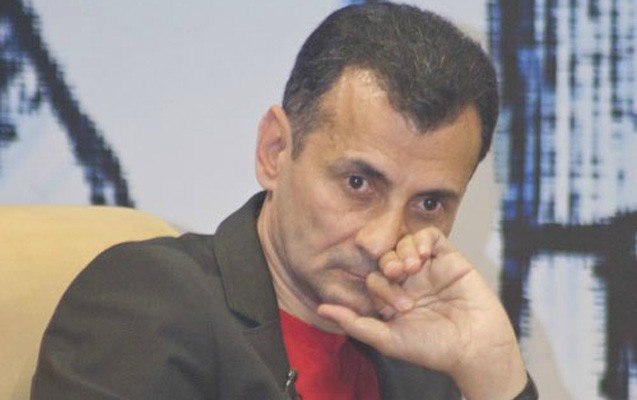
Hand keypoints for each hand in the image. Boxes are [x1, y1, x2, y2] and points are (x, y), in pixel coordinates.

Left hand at [318, 227, 527, 399]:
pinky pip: (430, 236)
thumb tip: (321, 309)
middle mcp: (410, 282)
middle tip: (398, 276)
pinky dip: (423, 240)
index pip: (373, 278)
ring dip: (403, 251)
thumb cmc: (433, 348)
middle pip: (386, 256)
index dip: (378, 286)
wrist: (475, 347)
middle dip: (388, 264)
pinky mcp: (450, 258)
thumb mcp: (387, 338)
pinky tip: (424, 254)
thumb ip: (354, 322)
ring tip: (412, 267)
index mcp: (394, 299)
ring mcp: (429, 268)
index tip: (396, 307)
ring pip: (405, 243)